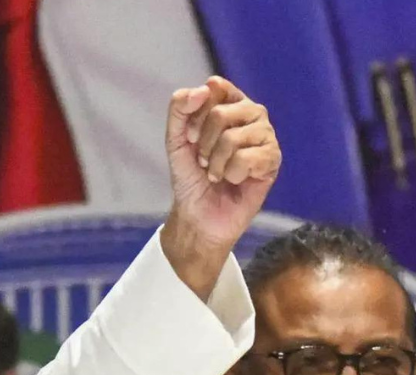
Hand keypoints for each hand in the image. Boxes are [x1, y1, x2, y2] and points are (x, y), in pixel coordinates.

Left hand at [160, 76, 279, 297]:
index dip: (196, 116)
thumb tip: (206, 86)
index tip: (191, 137)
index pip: (216, 88)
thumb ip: (180, 109)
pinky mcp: (273, 160)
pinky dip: (231, 173)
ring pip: (233, 138)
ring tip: (218, 173)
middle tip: (205, 161)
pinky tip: (234, 180)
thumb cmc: (190, 176)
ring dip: (216, 162)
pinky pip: (248, 158)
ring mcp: (265, 136)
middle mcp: (252, 115)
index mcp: (230, 104)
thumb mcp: (176, 140)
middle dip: (203, 144)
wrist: (197, 214)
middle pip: (221, 113)